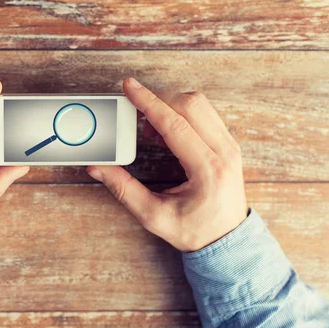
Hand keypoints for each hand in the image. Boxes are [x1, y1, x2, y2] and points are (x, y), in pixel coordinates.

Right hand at [87, 78, 247, 251]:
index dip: (148, 102)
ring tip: (150, 129)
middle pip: (190, 104)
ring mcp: (230, 146)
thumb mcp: (154, 216)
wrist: (227, 240)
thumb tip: (98, 168)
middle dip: (158, 100)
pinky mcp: (228, 144)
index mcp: (207, 170)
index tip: (130, 87)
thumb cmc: (195, 231)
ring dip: (170, 105)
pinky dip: (182, 113)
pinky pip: (205, 113)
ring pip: (200, 104)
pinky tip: (166, 131)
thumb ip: (124, 190)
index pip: (175, 124)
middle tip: (135, 114)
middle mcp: (224, 152)